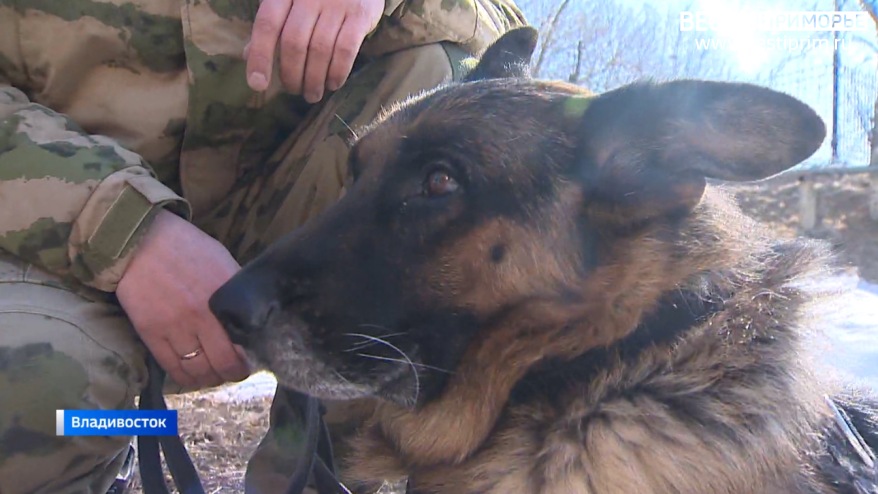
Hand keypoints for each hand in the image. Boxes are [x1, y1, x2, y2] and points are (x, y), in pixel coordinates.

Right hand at [117, 209, 250, 389]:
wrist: (140, 241)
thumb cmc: (186, 247)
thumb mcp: (221, 260)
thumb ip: (234, 288)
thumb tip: (251, 311)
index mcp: (224, 295)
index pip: (245, 339)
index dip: (251, 355)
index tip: (252, 358)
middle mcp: (202, 316)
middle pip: (224, 362)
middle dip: (234, 373)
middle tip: (235, 372)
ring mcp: (175, 327)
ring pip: (199, 371)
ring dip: (210, 379)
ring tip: (214, 375)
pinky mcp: (151, 334)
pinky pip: (172, 368)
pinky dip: (185, 378)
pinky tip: (192, 376)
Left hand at [244, 0, 384, 102]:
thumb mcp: (290, 1)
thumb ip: (272, 25)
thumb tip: (247, 55)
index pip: (267, 24)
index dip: (260, 56)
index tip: (258, 84)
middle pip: (294, 42)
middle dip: (291, 74)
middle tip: (293, 90)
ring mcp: (337, 3)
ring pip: (320, 50)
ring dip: (314, 79)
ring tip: (312, 94)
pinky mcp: (360, 13)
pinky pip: (346, 49)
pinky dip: (338, 72)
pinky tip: (333, 83)